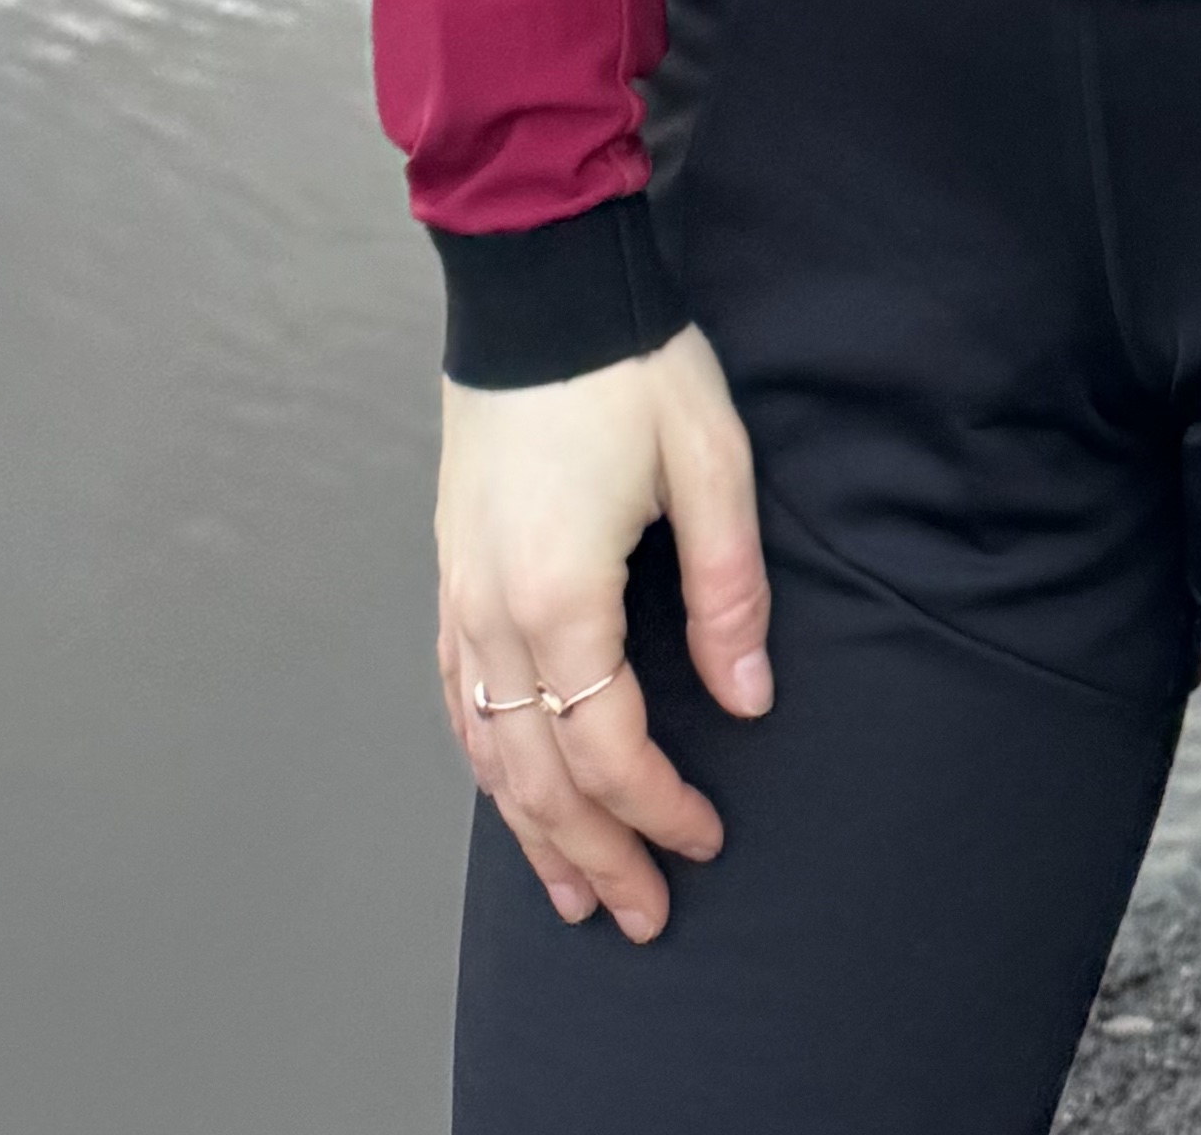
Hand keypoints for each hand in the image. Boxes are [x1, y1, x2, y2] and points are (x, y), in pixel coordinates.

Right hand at [435, 322, 771, 946]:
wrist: (539, 284)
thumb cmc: (630, 366)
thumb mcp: (710, 465)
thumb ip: (729, 591)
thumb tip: (749, 700)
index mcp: (561, 596)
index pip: (608, 748)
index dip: (658, 808)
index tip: (705, 840)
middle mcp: (494, 614)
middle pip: (538, 775)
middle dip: (595, 853)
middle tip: (642, 916)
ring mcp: (461, 596)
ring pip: (487, 751)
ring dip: (531, 830)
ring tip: (573, 893)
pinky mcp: (451, 572)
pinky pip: (459, 699)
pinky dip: (486, 764)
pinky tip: (508, 794)